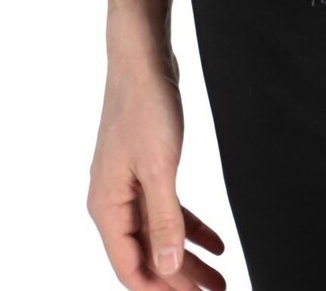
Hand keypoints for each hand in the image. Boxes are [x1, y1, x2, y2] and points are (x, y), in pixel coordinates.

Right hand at [88, 49, 226, 288]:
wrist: (143, 58)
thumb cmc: (144, 106)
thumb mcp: (159, 167)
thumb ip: (164, 220)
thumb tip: (168, 268)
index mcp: (107, 206)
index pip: (131, 267)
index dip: (160, 290)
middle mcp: (114, 201)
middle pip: (147, 256)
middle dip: (179, 281)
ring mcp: (130, 185)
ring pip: (160, 235)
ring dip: (188, 259)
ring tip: (218, 279)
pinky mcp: (148, 170)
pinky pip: (169, 211)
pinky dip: (190, 228)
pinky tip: (215, 242)